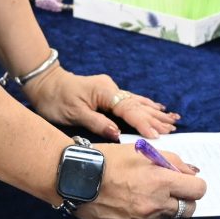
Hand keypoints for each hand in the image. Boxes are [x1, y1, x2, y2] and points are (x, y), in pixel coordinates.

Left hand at [23, 67, 179, 137]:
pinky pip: (131, 101)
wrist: (45, 84)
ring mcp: (111, 90)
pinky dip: (145, 106)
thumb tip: (117, 132)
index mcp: (104, 92)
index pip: (129, 110)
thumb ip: (96, 122)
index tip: (157, 135)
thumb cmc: (55, 99)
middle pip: (137, 105)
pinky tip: (156, 108)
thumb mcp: (73, 114)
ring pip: (137, 102)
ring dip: (154, 112)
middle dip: (156, 118)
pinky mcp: (108, 93)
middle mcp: (111, 89)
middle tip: (174, 128)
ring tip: (173, 119)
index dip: (143, 123)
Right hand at [74, 143, 206, 218]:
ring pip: (168, 217)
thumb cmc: (109, 160)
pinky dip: (148, 214)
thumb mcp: (143, 151)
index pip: (198, 190)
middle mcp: (154, 206)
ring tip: (143, 191)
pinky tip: (132, 200)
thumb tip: (192, 173)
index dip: (194, 184)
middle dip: (184, 198)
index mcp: (160, 183)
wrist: (77, 179)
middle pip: (188, 209)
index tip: (185, 180)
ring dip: (164, 206)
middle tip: (170, 188)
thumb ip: (173, 162)